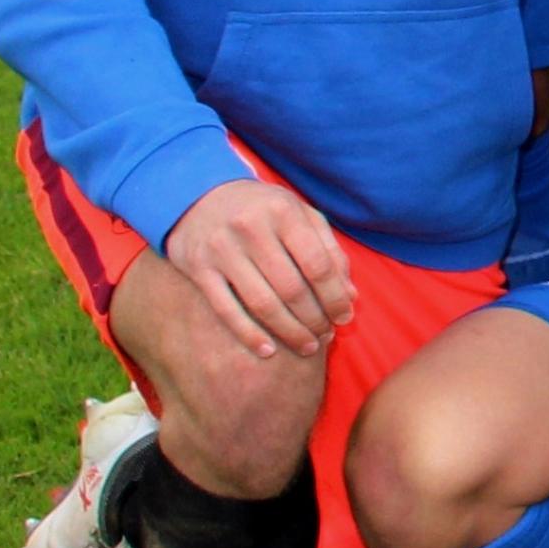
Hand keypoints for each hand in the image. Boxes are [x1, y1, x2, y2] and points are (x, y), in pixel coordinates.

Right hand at [163, 175, 353, 360]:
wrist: (198, 197)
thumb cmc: (263, 210)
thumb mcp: (299, 215)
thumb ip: (328, 250)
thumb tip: (350, 295)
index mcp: (284, 212)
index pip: (317, 264)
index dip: (334, 296)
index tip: (345, 317)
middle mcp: (252, 229)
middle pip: (291, 288)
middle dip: (314, 318)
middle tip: (327, 335)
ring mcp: (222, 251)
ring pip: (262, 303)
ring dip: (288, 331)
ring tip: (307, 346)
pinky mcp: (199, 270)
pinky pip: (226, 310)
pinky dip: (249, 334)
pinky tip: (268, 350)